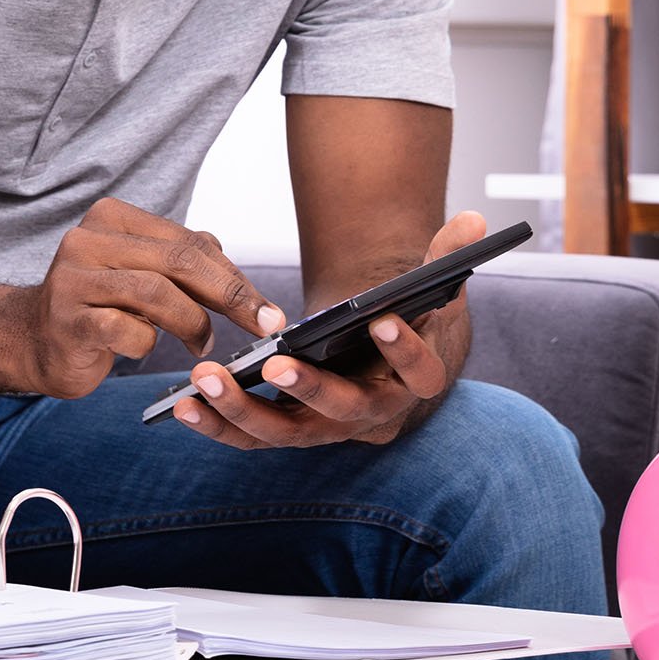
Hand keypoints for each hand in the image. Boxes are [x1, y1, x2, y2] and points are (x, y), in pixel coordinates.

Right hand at [5, 199, 284, 400]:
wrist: (35, 341)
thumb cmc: (99, 306)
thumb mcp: (142, 273)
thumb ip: (183, 260)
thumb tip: (233, 268)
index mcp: (111, 218)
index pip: (189, 242)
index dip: (234, 277)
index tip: (267, 310)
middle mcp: (87, 239)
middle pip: (179, 261)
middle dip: (230, 296)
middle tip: (262, 325)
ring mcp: (72, 278)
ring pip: (156, 293)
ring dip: (192, 324)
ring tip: (200, 344)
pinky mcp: (67, 319)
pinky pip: (127, 330)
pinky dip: (147, 343)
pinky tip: (142, 347)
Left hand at [171, 210, 484, 449]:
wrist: (375, 356)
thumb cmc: (401, 318)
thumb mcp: (431, 288)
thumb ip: (447, 255)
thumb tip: (476, 223)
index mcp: (415, 381)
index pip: (422, 374)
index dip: (407, 351)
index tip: (385, 321)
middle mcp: (372, 414)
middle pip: (343, 412)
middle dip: (309, 389)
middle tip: (277, 364)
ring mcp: (326, 428)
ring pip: (285, 432)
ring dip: (243, 411)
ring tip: (205, 380)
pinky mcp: (286, 431)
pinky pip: (249, 437)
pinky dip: (216, 425)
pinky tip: (182, 406)